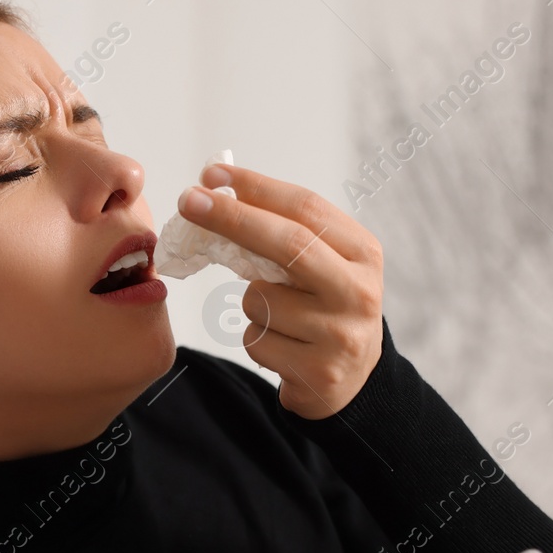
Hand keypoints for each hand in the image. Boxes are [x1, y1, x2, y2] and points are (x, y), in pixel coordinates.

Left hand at [177, 164, 384, 419]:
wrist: (354, 379)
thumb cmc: (323, 307)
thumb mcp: (322, 265)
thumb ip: (286, 233)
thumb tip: (218, 192)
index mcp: (363, 252)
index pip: (305, 208)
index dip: (256, 187)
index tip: (212, 173)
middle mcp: (359, 290)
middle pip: (287, 243)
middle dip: (232, 217)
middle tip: (189, 199)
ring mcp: (341, 334)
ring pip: (259, 300)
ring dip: (249, 303)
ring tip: (278, 318)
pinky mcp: (318, 372)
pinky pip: (255, 340)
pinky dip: (255, 339)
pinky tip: (282, 347)